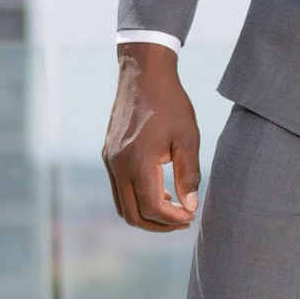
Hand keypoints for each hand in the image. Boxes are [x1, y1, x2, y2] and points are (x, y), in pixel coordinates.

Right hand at [102, 43, 200, 229]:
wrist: (143, 74)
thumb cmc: (170, 103)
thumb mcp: (188, 138)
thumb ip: (189, 175)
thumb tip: (190, 207)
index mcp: (138, 161)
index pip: (151, 207)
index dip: (172, 219)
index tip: (191, 216)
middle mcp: (118, 165)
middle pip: (132, 215)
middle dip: (158, 224)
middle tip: (183, 219)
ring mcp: (109, 160)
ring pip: (122, 205)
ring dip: (146, 214)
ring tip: (173, 208)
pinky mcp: (108, 155)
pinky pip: (119, 189)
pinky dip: (137, 198)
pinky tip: (159, 190)